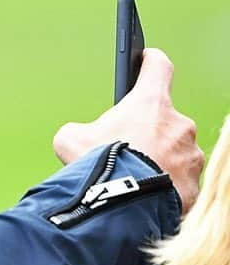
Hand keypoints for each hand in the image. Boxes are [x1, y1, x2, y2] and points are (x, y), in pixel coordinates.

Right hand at [53, 49, 203, 212]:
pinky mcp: (194, 185)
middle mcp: (179, 125)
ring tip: (134, 180)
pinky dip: (164, 188)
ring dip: (159, 161)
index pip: (158, 68)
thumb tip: (76, 139)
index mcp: (150, 104)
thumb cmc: (98, 165)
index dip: (150, 62)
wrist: (120, 204)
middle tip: (125, 151)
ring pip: (175, 153)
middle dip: (148, 133)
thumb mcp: (70, 140)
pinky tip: (145, 197)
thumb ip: (77, 132)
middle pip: (164, 120)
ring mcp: (190, 156)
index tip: (147, 60)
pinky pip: (180, 183)